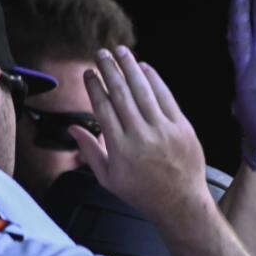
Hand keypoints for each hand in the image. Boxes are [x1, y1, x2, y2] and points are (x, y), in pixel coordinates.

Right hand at [74, 46, 211, 219]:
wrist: (181, 203)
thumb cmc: (144, 193)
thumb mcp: (109, 179)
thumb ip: (90, 151)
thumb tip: (73, 129)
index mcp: (120, 148)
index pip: (103, 107)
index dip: (94, 86)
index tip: (89, 73)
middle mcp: (141, 135)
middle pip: (121, 93)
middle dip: (109, 69)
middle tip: (101, 54)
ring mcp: (163, 130)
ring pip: (143, 91)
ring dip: (130, 67)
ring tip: (121, 52)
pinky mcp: (182, 128)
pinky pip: (166, 97)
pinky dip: (155, 80)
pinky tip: (145, 68)